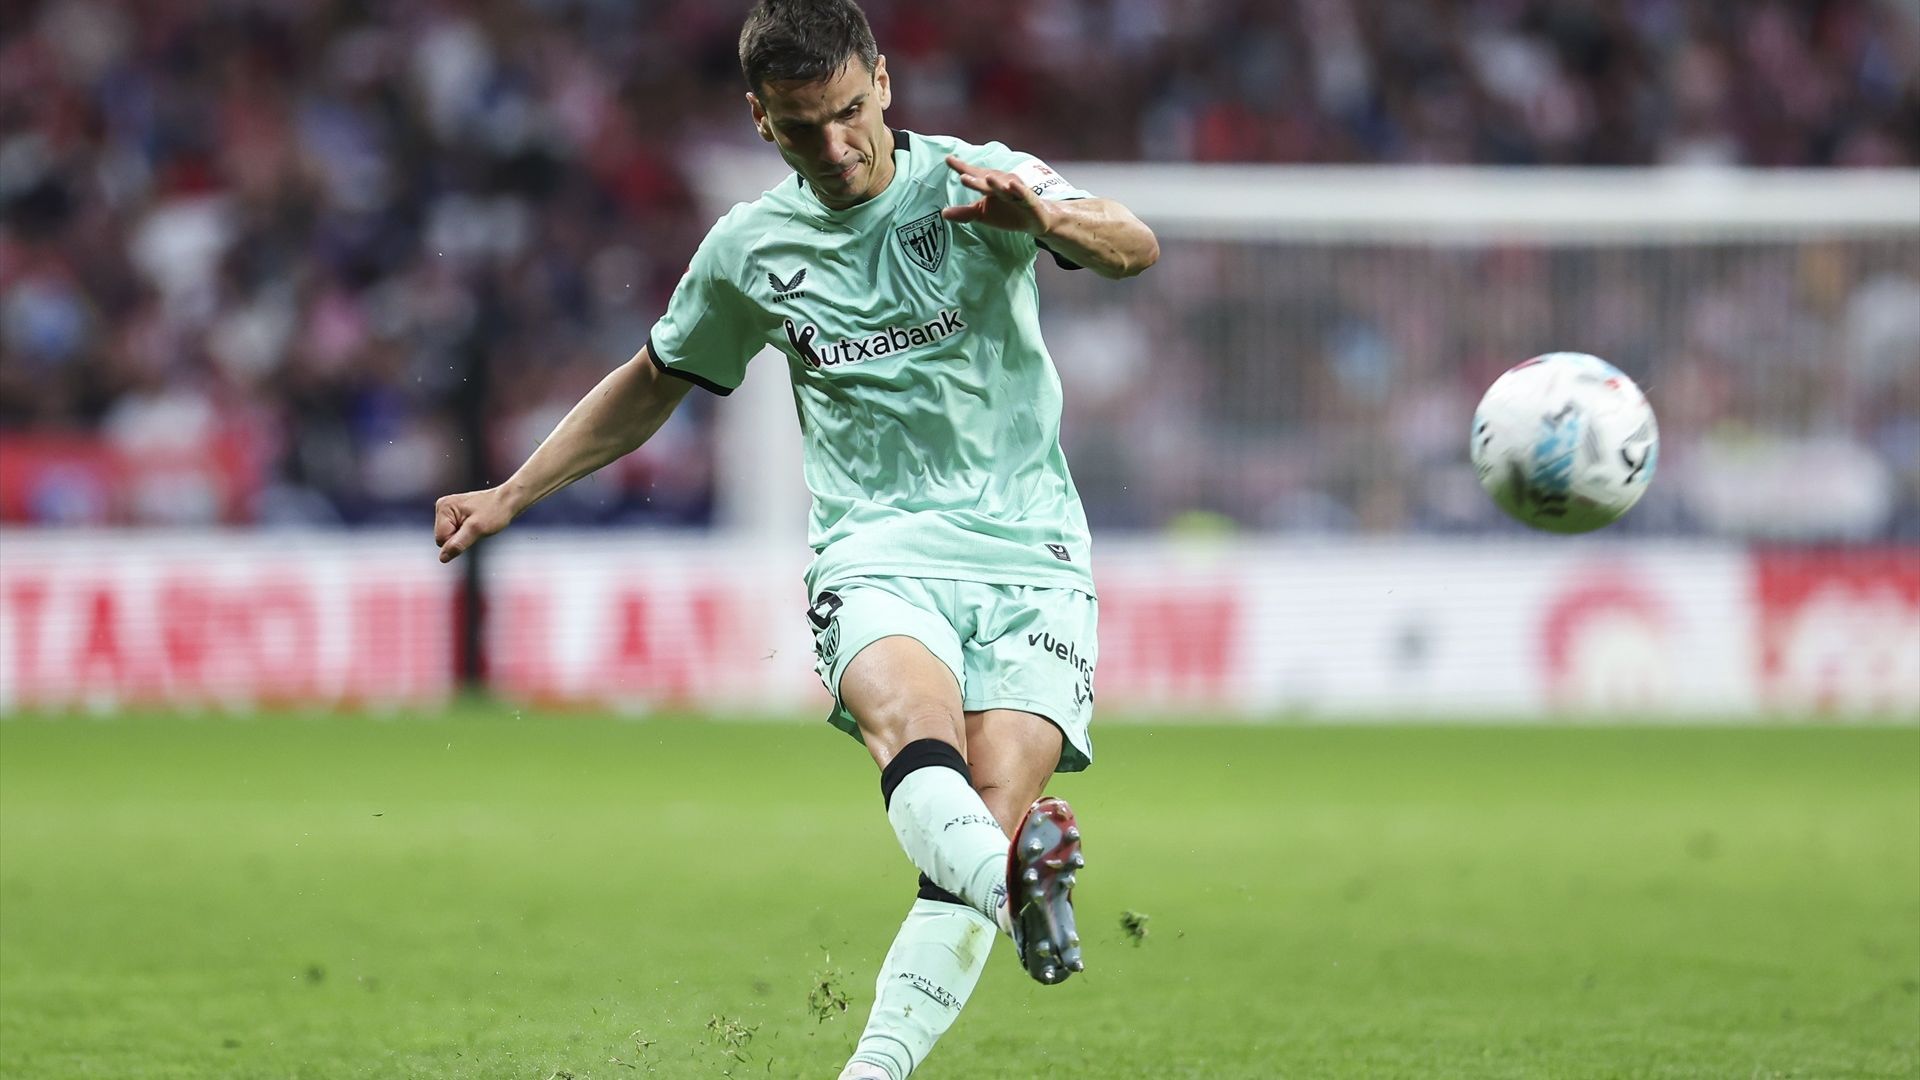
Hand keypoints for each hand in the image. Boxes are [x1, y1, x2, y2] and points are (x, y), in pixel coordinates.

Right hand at [434, 487, 514, 562]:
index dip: (457, 541)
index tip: (472, 529)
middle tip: (476, 527)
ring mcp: (447, 511)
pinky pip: (454, 533)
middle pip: (443, 539)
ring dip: (463, 536)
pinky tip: (474, 524)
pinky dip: (465, 533)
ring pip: (449, 537)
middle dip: (460, 538)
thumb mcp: (477, 530)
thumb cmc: (495, 512)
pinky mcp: (454, 515)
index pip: (441, 539)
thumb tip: (442, 558)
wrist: (507, 501)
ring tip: (476, 525)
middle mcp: (442, 507)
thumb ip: (458, 544)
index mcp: (444, 508)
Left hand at [940, 155, 1054, 235]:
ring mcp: (1016, 191)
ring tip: (988, 178)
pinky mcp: (1030, 200)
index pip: (974, 175)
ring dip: (996, 183)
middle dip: (976, 178)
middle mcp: (1002, 184)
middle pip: (986, 181)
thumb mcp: (983, 214)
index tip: (948, 159)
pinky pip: (1024, 195)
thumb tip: (943, 213)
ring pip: (1004, 187)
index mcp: (989, 185)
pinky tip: (1013, 185)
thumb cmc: (1007, 213)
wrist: (1035, 220)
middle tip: (963, 175)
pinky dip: (1019, 190)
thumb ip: (964, 213)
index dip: (962, 168)